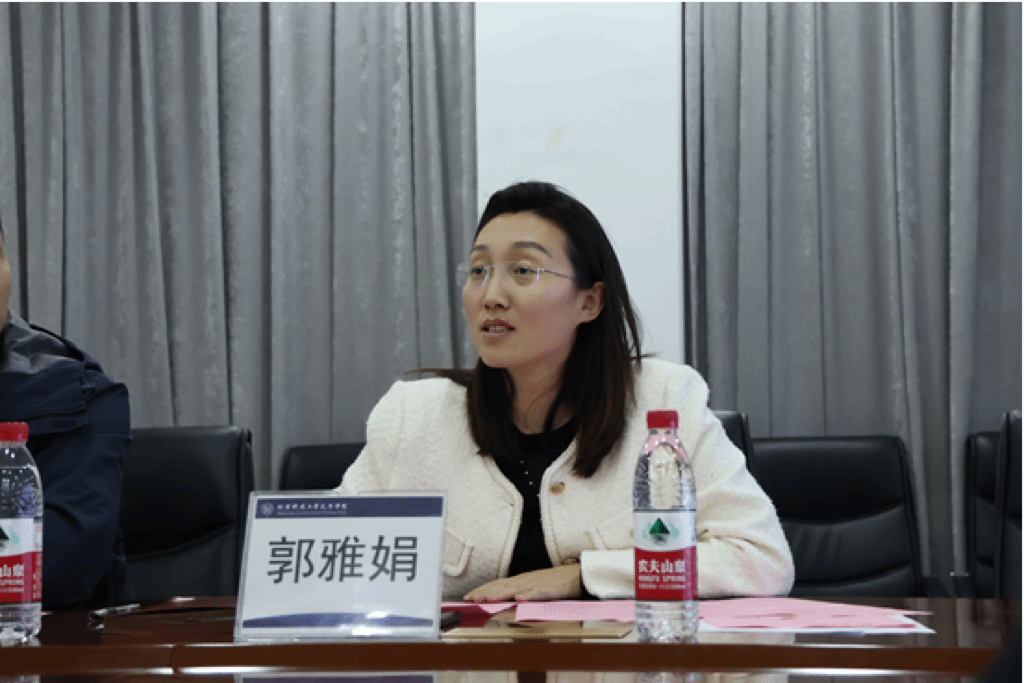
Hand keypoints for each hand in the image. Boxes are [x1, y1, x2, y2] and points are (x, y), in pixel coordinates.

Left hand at [463, 563, 581, 602]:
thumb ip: (520, 593)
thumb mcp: (534, 587)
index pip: (497, 583)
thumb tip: (504, 602)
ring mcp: (536, 584)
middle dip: (485, 591)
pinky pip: (537, 593)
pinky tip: (519, 600)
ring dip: (501, 593)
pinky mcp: (549, 589)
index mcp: (521, 580)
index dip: (482, 589)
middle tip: (470, 598)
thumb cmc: (555, 583)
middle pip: (501, 585)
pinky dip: (527, 596)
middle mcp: (525, 580)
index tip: (468, 596)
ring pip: (515, 588)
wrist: (577, 575)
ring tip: (488, 599)